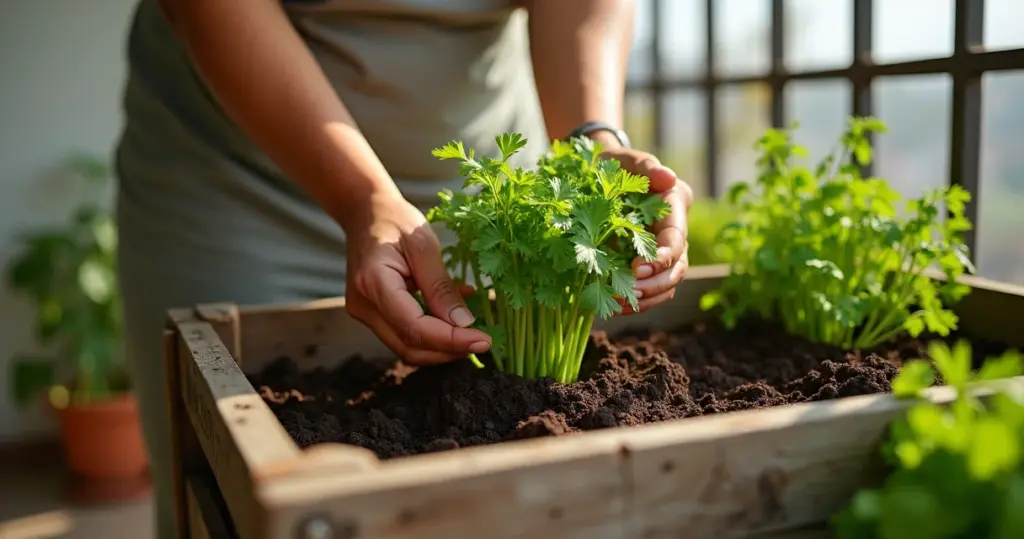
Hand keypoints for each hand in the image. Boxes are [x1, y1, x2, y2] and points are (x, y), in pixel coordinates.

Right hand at [344, 195, 492, 365]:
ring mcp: (364, 312)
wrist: (365, 213)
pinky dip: (432, 333)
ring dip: (441, 346)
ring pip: (406, 346)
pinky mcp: (372, 314)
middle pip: (408, 346)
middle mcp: (363, 305)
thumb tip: (463, 324)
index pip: (414, 327)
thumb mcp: (424, 244)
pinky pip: (404, 333)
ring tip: (471, 333)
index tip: (482, 340)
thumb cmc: (395, 220)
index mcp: (373, 282)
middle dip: (448, 350)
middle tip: (481, 342)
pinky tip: (454, 319)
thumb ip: (441, 286)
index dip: (450, 340)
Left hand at [598, 139, 692, 313]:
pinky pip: (649, 291)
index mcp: (674, 205)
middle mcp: (673, 231)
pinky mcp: (644, 264)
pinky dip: (634, 302)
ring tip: (618, 303)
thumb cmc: (612, 164)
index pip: (676, 239)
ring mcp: (660, 250)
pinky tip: (613, 307)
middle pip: (677, 268)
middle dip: (655, 285)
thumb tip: (667, 177)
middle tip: (627, 292)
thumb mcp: (623, 159)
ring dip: (647, 299)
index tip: (637, 268)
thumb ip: (644, 165)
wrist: (597, 175)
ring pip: (667, 284)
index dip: (661, 259)